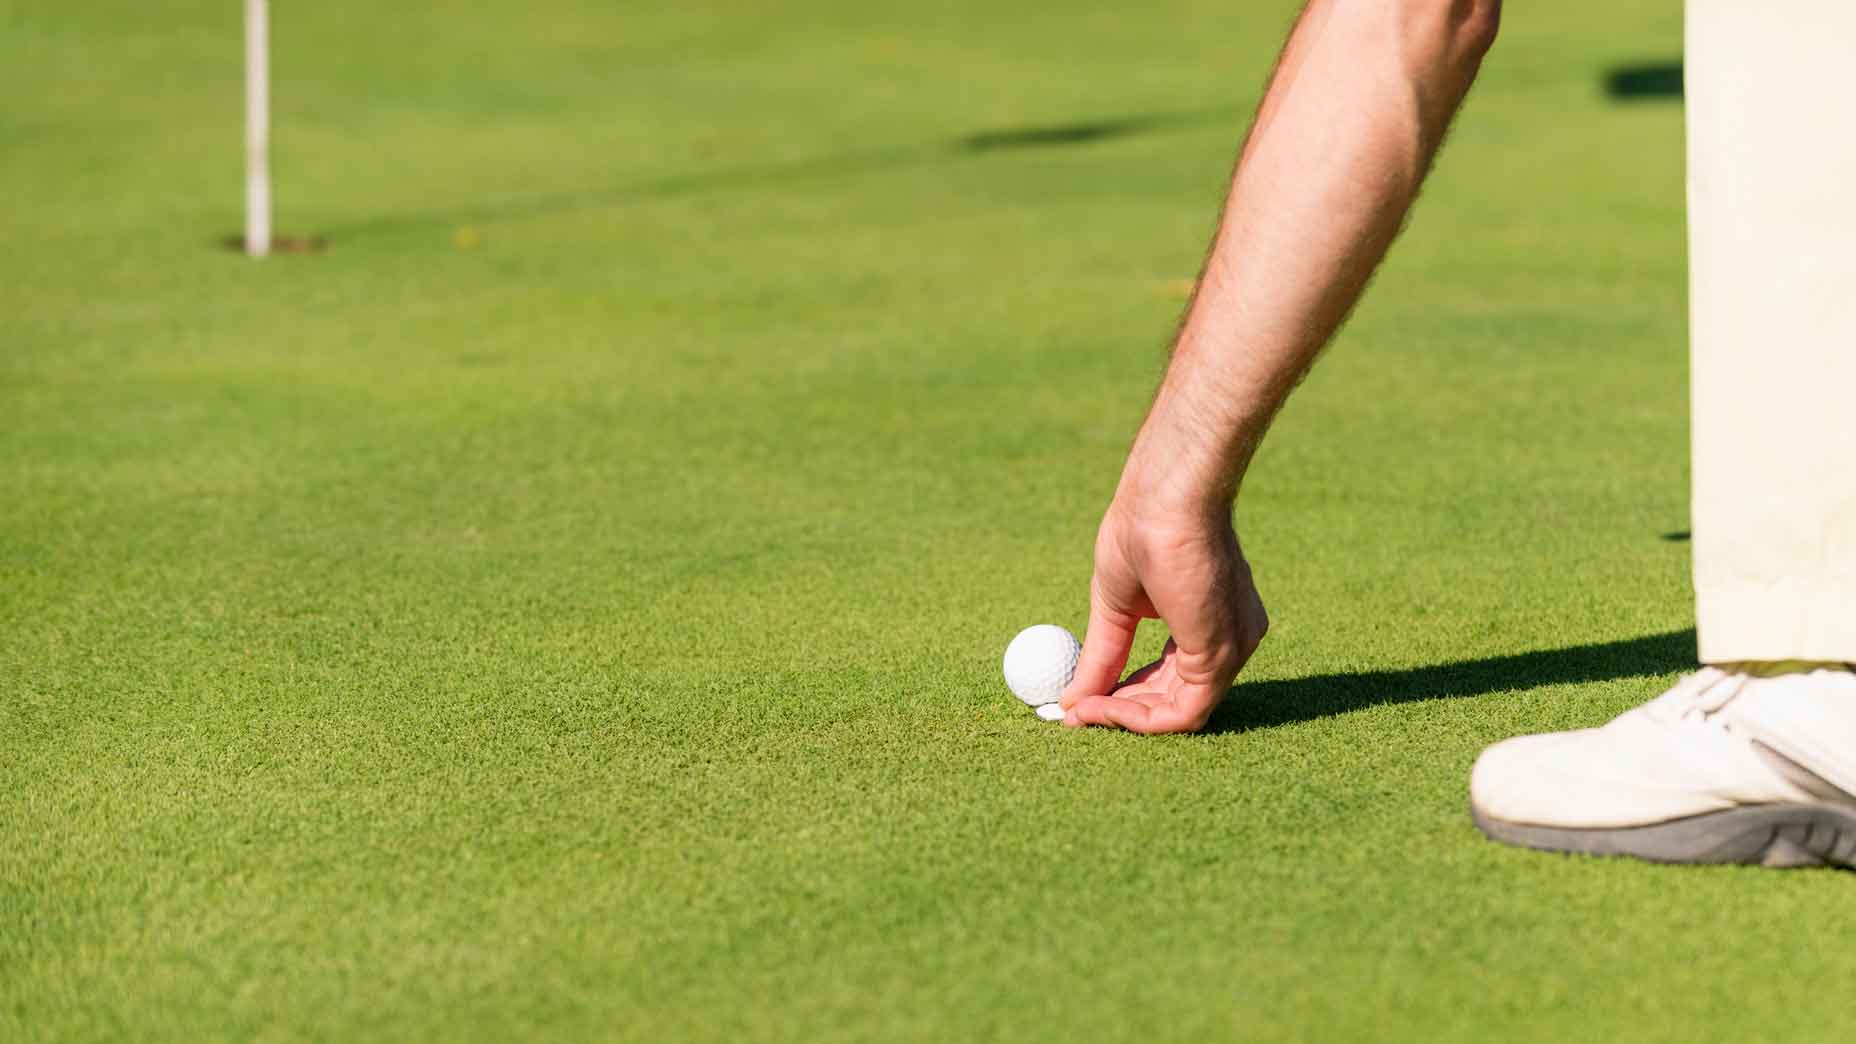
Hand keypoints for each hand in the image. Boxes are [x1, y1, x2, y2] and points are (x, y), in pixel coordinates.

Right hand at [1056, 491, 1267, 733]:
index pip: (1172, 677)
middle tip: (1077, 711)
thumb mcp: (1114, 608)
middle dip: (1123, 711)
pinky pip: (1180, 714)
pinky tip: (1100, 705)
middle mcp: (1230, 639)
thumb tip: (1073, 702)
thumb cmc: (1141, 532)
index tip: (1084, 701)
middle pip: (1177, 700)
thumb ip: (1102, 656)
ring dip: (1125, 718)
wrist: (1163, 499)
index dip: (1126, 695)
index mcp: (1209, 621)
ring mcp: (1230, 649)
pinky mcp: (1219, 657)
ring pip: (1180, 714)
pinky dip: (1137, 718)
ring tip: (1083, 708)